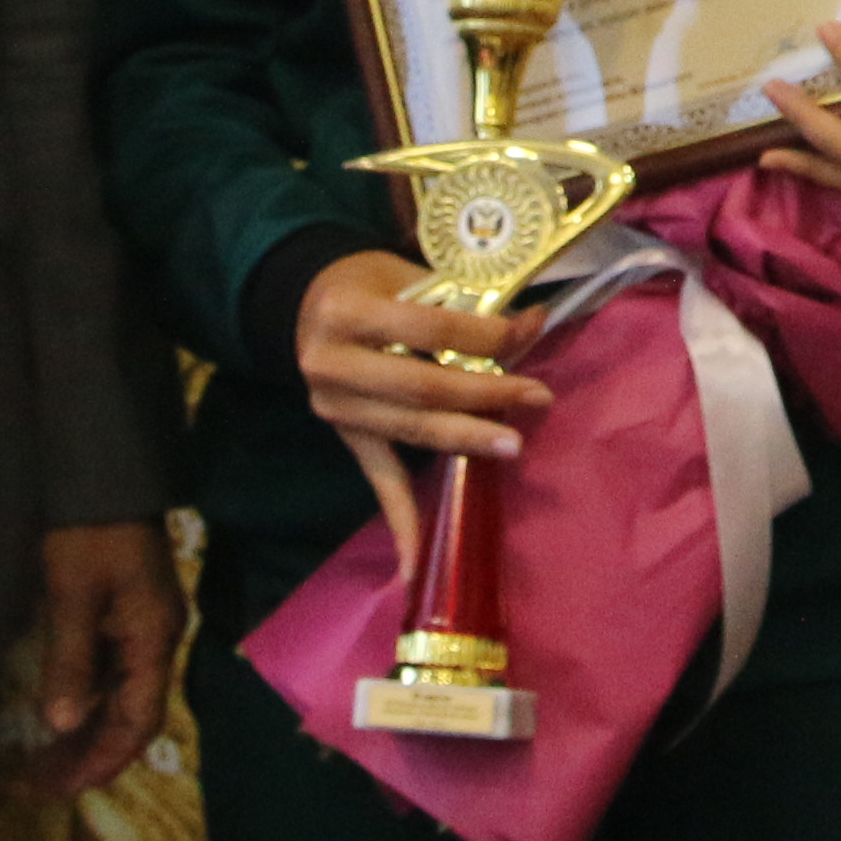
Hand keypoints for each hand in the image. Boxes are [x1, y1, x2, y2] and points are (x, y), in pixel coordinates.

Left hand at [21, 519, 182, 796]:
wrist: (102, 476)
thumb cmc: (88, 533)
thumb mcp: (73, 595)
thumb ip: (71, 660)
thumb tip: (60, 725)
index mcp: (153, 638)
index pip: (138, 721)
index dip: (102, 760)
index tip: (59, 788)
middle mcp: (156, 640)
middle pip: (132, 717)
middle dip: (90, 755)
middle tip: (39, 785)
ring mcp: (143, 629)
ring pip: (121, 700)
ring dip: (86, 734)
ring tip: (42, 763)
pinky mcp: (126, 617)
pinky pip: (110, 677)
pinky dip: (85, 705)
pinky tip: (58, 717)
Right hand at [295, 247, 555, 575]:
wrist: (304, 306)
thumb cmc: (367, 284)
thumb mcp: (406, 275)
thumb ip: (465, 300)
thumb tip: (534, 321)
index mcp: (347, 312)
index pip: (427, 328)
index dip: (480, 334)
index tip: (526, 334)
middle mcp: (332, 363)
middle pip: (420, 386)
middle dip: (484, 393)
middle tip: (536, 396)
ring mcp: (334, 407)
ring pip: (409, 430)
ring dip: (464, 440)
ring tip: (512, 443)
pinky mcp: (344, 437)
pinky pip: (377, 480)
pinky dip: (400, 522)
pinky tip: (414, 565)